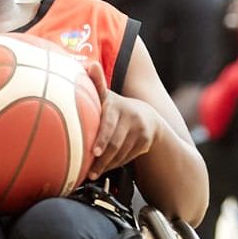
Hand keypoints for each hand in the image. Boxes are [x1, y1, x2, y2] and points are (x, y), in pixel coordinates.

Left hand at [86, 61, 159, 179]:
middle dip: (101, 160)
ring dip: (106, 165)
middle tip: (90, 172)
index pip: (108, 123)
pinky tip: (107, 166)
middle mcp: (130, 116)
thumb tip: (89, 65)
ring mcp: (140, 130)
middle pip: (114, 143)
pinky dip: (115, 164)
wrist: (148, 116)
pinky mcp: (146, 141)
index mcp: (116, 106)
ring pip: (120, 153)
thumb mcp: (107, 96)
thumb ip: (96, 83)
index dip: (101, 138)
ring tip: (93, 173)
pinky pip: (127, 157)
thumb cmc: (117, 108)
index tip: (94, 152)